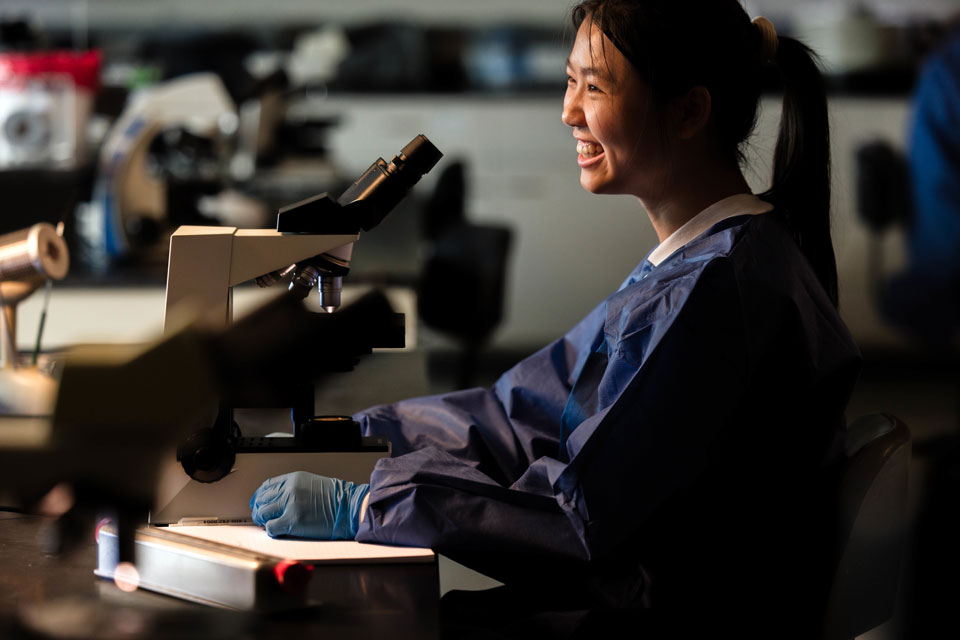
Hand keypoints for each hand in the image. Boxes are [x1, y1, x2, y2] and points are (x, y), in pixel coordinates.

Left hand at [249, 471, 368, 539]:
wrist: (349, 507)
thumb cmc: (336, 499)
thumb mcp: (311, 484)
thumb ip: (293, 489)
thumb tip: (276, 500)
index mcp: (293, 479)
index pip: (266, 486)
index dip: (259, 496)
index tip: (258, 503)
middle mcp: (289, 490)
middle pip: (262, 499)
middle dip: (260, 510)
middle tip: (263, 517)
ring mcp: (290, 505)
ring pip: (263, 513)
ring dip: (264, 520)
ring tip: (270, 524)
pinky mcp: (293, 521)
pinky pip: (271, 527)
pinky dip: (272, 530)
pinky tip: (278, 530)